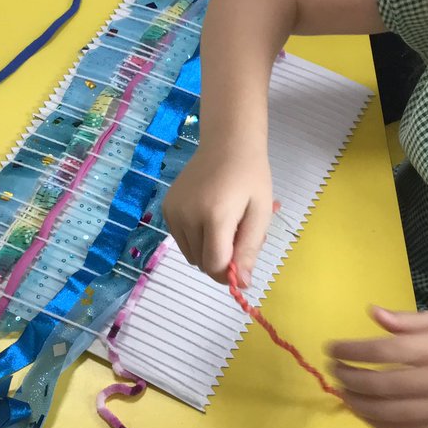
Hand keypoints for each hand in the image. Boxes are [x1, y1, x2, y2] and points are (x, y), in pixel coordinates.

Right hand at [162, 143, 272, 283]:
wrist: (227, 143)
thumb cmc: (250, 177)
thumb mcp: (260, 214)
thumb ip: (249, 249)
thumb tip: (241, 284)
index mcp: (214, 215)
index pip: (215, 265)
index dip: (230, 272)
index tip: (243, 261)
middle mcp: (187, 215)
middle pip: (202, 263)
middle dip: (222, 259)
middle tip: (239, 234)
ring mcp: (173, 211)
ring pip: (191, 255)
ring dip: (208, 250)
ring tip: (225, 226)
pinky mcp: (167, 208)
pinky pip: (182, 240)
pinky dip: (196, 238)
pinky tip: (209, 217)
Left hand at [328, 308, 427, 427]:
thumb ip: (414, 321)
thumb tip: (373, 314)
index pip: (383, 350)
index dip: (352, 350)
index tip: (331, 348)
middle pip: (380, 384)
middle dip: (349, 378)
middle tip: (332, 371)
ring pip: (388, 414)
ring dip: (358, 405)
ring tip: (343, 394)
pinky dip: (381, 426)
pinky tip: (368, 415)